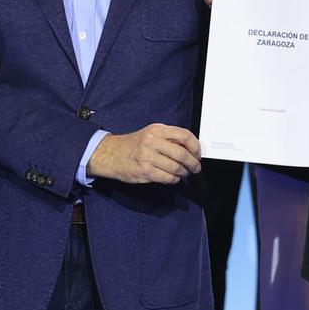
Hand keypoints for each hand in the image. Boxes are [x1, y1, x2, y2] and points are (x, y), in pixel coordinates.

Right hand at [86, 124, 200, 184]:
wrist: (111, 154)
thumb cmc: (134, 145)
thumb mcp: (151, 133)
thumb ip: (169, 138)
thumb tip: (191, 149)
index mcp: (157, 129)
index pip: (184, 135)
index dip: (195, 146)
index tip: (198, 154)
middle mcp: (152, 141)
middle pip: (182, 154)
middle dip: (193, 163)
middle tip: (196, 167)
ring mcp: (148, 157)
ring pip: (176, 167)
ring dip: (184, 173)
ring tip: (184, 173)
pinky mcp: (144, 171)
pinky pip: (167, 178)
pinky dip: (174, 179)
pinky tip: (173, 178)